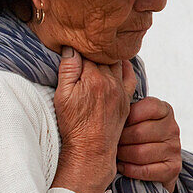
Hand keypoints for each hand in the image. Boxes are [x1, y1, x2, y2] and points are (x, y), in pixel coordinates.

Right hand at [51, 47, 137, 192]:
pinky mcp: (126, 99)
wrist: (91, 149)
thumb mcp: (62, 96)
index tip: (72, 42)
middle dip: (93, 48)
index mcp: (93, 77)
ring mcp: (120, 90)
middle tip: (84, 45)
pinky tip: (119, 63)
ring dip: (108, 55)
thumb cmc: (73, 125)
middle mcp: (110, 81)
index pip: (87, 50)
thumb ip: (68, 69)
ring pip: (117, 62)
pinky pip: (130, 76)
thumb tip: (71, 47)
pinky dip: (125, 67)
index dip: (79, 46)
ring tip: (98, 51)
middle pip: (103, 54)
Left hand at [116, 96, 181, 192]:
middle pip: (139, 133)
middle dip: (119, 140)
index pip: (146, 108)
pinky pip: (146, 170)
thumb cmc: (135, 135)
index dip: (125, 117)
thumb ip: (124, 107)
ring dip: (122, 156)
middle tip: (107, 143)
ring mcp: (174, 148)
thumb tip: (106, 99)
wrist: (152, 162)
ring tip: (114, 154)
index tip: (113, 123)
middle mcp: (172, 128)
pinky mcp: (173, 168)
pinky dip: (129, 169)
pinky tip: (122, 167)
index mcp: (164, 110)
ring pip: (140, 153)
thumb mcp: (132, 118)